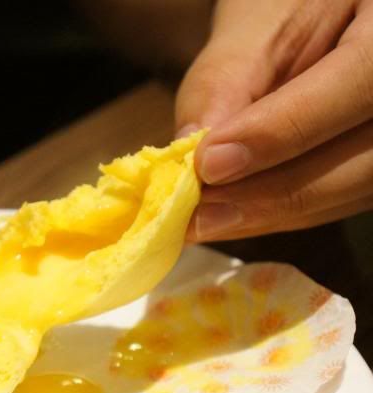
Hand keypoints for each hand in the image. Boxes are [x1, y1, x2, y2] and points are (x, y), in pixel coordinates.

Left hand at [176, 0, 372, 240]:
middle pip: (362, 162)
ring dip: (271, 212)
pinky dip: (280, 210)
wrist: (325, 9)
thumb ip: (228, 79)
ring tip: (203, 218)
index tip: (209, 165)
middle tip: (197, 214)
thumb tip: (190, 158)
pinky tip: (230, 211)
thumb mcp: (260, 18)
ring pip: (350, 192)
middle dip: (271, 193)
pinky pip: (338, 199)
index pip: (357, 86)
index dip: (281, 132)